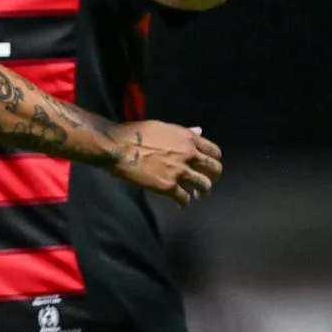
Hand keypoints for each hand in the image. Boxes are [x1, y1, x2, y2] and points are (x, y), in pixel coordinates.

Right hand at [108, 121, 222, 206]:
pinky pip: (184, 198)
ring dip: (201, 192)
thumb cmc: (135, 133)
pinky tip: (179, 204)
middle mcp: (189, 154)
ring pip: (204, 185)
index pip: (214, 151)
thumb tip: (199, 130)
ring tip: (195, 195)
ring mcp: (180, 171)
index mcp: (188, 139)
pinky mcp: (168, 186)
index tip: (207, 166)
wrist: (117, 146)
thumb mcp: (162, 127)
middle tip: (204, 182)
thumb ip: (183, 132)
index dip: (213, 160)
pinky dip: (183, 203)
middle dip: (212, 177)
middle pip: (214, 170)